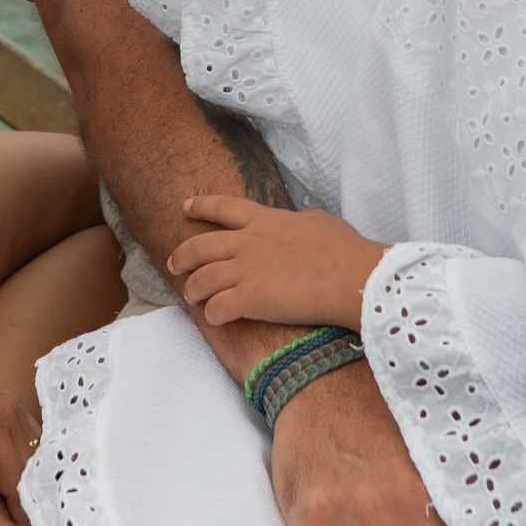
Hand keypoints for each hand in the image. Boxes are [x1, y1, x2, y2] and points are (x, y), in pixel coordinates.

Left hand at [0, 386, 41, 525]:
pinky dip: (35, 458)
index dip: (21, 506)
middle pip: (29, 465)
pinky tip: (37, 477)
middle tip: (41, 524)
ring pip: (35, 451)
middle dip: (34, 494)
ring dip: (37, 476)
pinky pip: (34, 437)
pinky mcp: (16, 404)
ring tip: (41, 503)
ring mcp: (15, 406)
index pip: (14, 476)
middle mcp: (8, 413)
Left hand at [168, 195, 385, 330]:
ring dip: (193, 289)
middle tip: (174, 264)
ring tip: (191, 296)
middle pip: (200, 246)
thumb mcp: (321, 222)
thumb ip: (302, 220)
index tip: (185, 208)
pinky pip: (217, 307)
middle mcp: (248, 242)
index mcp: (265, 220)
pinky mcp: (249, 299)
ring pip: (202, 278)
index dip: (200, 207)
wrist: (351, 276)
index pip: (223, 208)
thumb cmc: (344, 250)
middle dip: (182, 256)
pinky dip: (211, 314)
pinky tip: (214, 319)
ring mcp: (246, 270)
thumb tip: (302, 220)